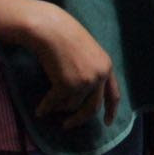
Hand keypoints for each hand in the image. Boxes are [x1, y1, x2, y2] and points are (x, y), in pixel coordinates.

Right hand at [23, 1, 119, 128]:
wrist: (51, 29)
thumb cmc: (65, 36)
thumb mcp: (88, 53)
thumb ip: (91, 70)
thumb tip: (83, 96)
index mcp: (107, 67)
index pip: (113, 95)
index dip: (111, 111)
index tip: (107, 123)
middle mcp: (99, 76)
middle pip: (93, 108)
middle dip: (80, 119)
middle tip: (68, 125)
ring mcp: (84, 82)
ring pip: (71, 106)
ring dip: (59, 108)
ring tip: (51, 106)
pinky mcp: (66, 85)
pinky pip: (55, 103)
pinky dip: (46, 108)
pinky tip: (40, 111)